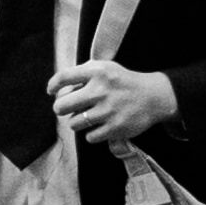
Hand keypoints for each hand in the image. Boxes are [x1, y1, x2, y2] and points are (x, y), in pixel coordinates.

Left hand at [44, 56, 178, 146]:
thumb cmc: (123, 82)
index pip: (63, 77)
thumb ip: (83, 73)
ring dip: (78, 122)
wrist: (153, 97)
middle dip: (61, 109)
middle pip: (61, 106)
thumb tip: (58, 89)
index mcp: (97, 71)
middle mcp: (101, 90)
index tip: (52, 92)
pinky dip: (92, 133)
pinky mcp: (114, 128)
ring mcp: (107, 111)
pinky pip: (89, 136)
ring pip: (73, 123)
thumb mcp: (106, 68)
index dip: (52, 86)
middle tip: (67, 109)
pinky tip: (101, 126)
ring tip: (88, 117)